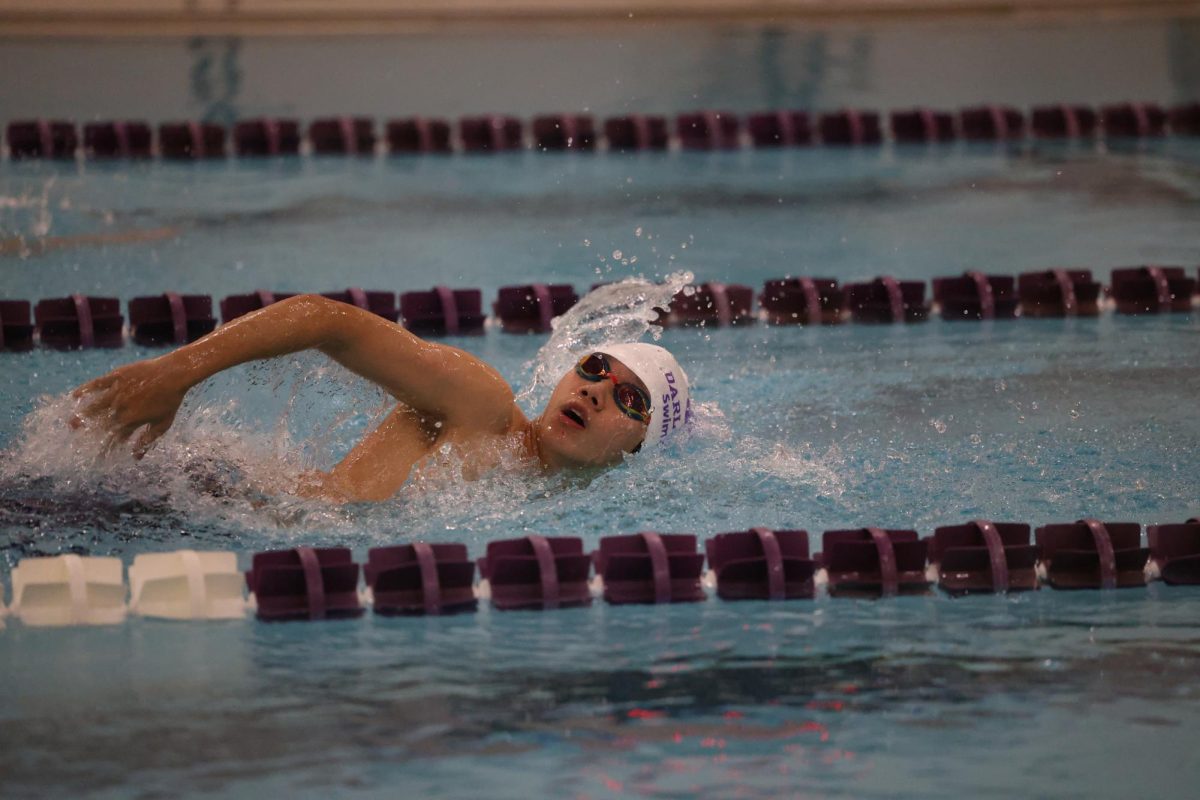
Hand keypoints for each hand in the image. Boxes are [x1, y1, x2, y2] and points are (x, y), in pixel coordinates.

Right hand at [71, 356, 189, 456]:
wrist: (174, 374)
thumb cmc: (170, 400)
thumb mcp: (162, 423)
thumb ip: (148, 440)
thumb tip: (135, 457)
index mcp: (132, 420)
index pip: (114, 438)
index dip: (106, 448)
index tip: (99, 456)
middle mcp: (122, 407)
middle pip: (101, 424)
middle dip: (89, 435)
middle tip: (78, 441)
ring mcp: (118, 391)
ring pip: (95, 406)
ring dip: (82, 416)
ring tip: (71, 424)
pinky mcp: (117, 377)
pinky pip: (97, 384)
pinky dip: (85, 390)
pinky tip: (75, 396)